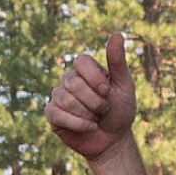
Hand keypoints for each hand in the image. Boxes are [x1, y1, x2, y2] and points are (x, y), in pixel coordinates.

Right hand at [47, 32, 137, 161]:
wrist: (113, 140)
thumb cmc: (120, 111)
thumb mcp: (124, 85)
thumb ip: (117, 61)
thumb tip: (116, 34)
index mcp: (86, 70)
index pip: (81, 61)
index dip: (94, 77)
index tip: (107, 91)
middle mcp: (70, 81)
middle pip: (74, 83)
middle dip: (95, 101)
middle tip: (105, 110)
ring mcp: (58, 97)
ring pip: (66, 99)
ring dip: (87, 113)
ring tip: (96, 119)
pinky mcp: (52, 114)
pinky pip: (57, 114)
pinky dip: (77, 123)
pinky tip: (89, 127)